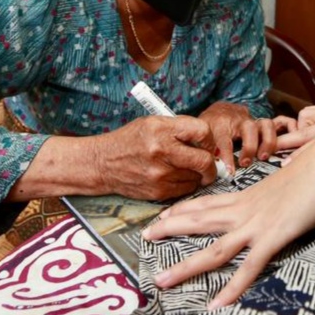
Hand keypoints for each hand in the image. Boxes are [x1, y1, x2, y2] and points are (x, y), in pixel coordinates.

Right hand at [94, 115, 218, 199]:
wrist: (102, 164)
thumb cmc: (129, 141)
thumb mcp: (152, 123)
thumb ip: (179, 128)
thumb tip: (207, 139)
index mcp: (161, 130)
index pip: (202, 132)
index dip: (209, 139)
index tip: (207, 144)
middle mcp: (161, 152)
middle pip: (204, 161)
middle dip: (211, 163)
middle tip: (208, 163)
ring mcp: (160, 175)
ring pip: (197, 178)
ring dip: (197, 174)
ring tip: (185, 168)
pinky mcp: (158, 192)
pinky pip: (186, 190)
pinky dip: (186, 184)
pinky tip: (175, 176)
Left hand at [144, 138, 314, 309]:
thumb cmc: (314, 170)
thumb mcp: (285, 184)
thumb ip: (273, 195)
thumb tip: (275, 198)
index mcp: (247, 197)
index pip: (206, 204)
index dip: (182, 210)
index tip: (162, 217)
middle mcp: (244, 210)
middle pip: (198, 222)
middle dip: (169, 230)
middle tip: (144, 238)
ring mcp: (256, 225)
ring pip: (213, 250)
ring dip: (186, 267)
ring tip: (163, 280)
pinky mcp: (273, 237)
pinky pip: (248, 268)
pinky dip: (231, 288)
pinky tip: (215, 305)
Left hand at [199, 101, 298, 168]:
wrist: (219, 111)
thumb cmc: (209, 127)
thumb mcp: (201, 137)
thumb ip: (204, 151)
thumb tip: (207, 169)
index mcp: (219, 123)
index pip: (223, 140)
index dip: (227, 156)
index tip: (230, 172)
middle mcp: (238, 120)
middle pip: (249, 128)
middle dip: (250, 146)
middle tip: (245, 163)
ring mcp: (252, 120)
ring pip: (266, 124)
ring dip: (267, 142)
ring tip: (263, 157)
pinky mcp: (261, 123)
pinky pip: (275, 125)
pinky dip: (279, 136)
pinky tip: (277, 150)